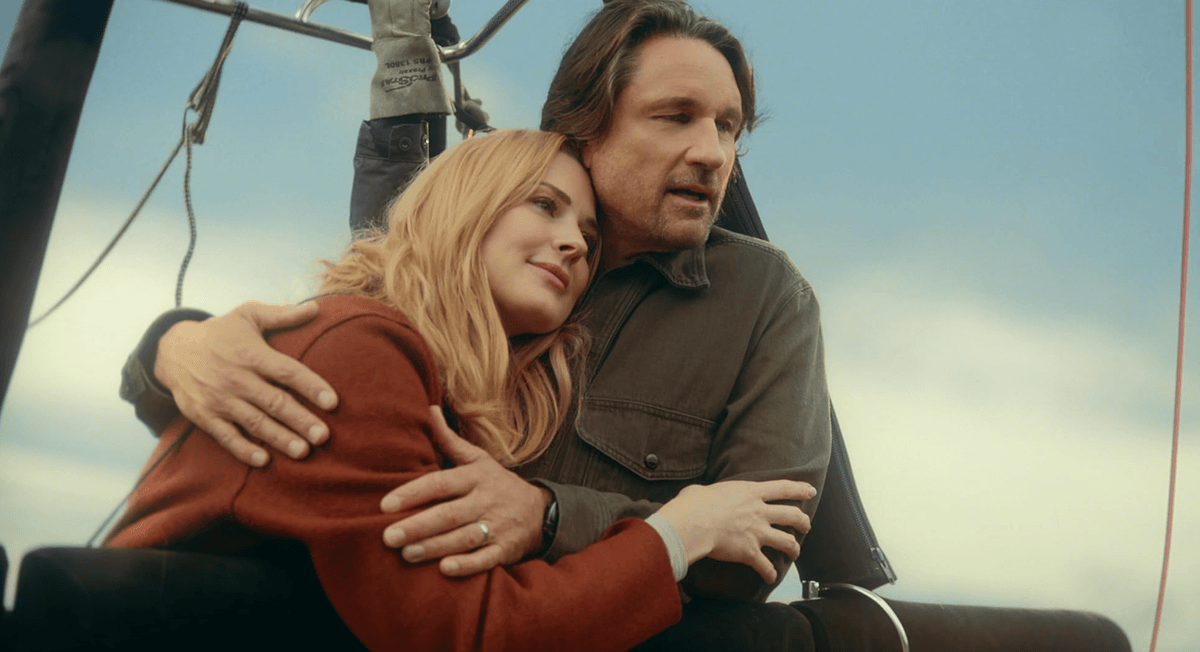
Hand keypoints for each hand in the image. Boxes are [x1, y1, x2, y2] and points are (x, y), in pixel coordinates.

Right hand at [154, 301, 337, 466]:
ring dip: (280, 438)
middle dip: (300, 420)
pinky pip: (226, 436)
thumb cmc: (220, 333)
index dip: (311, 386)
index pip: (287, 372)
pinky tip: (264, 460)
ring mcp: (220, 399)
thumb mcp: (248, 315)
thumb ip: (282, 315)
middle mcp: (237, 378)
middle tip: (324, 435)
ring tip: (303, 451)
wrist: (172, 350)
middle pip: (274, 402)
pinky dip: (244, 449)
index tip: (333, 402)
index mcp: (252, 354)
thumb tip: (316, 308)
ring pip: (255, 422)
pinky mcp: (205, 416)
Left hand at [380, 406, 548, 576]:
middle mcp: (486, 500)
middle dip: (418, 526)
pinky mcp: (506, 549)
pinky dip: (467, 565)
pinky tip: (445, 569)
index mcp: (476, 477)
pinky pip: (486, 559)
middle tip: (389, 537)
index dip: (413, 493)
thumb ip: (449, 441)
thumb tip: (428, 409)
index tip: (386, 505)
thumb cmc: (497, 484)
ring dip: (436, 547)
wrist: (540, 512)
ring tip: (407, 554)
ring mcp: (497, 526)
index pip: (441, 483)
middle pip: (449, 514)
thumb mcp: (478, 459)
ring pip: (464, 538)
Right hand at [657, 479, 814, 583]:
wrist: (694, 522)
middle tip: (806, 526)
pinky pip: (766, 566)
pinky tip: (770, 578)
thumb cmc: (694, 503)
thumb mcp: (704, 490)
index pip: (783, 488)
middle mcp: (760, 512)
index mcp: (751, 493)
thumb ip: (708, 493)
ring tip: (795, 553)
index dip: (801, 489)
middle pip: (792, 516)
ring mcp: (758, 532)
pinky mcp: (750, 552)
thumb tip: (696, 495)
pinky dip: (770, 574)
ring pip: (787, 541)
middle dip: (803, 522)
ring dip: (794, 548)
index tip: (811, 491)